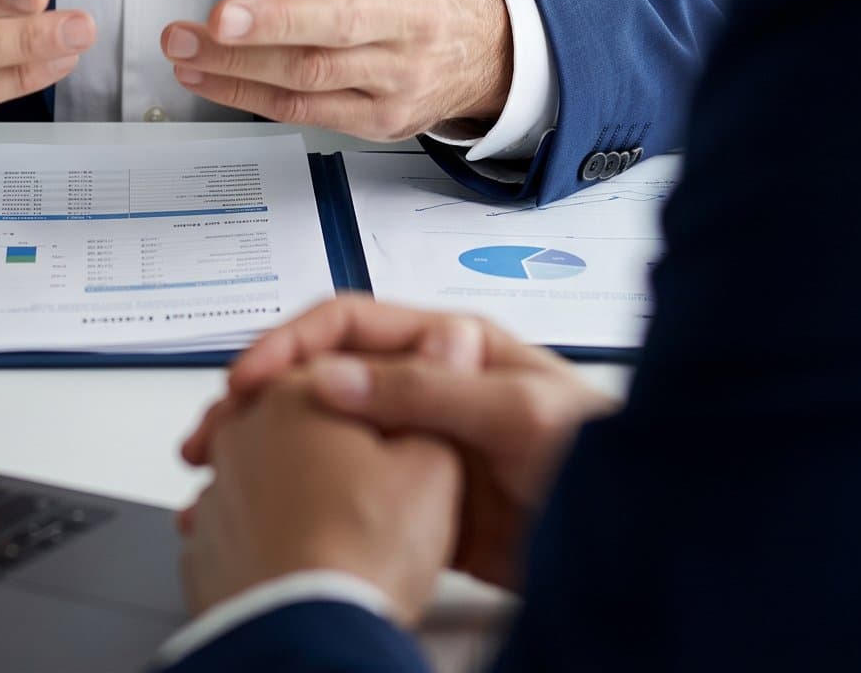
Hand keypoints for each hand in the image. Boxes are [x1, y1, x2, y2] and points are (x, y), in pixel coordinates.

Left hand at [160, 0, 511, 136]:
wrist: (486, 42)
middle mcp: (412, 18)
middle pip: (342, 26)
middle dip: (277, 21)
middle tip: (219, 15)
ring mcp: (395, 72)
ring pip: (314, 75)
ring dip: (241, 63)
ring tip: (181, 42)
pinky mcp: (375, 115)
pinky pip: (305, 111)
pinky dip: (247, 95)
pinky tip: (200, 76)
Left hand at [179, 375, 458, 622]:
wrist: (309, 634)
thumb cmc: (362, 553)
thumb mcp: (430, 466)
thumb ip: (432, 398)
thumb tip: (447, 350)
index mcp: (296, 394)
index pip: (337, 368)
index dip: (375, 396)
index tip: (393, 421)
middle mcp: (244, 431)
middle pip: (293, 414)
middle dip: (327, 438)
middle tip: (366, 474)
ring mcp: (218, 488)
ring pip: (259, 467)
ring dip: (289, 484)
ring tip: (335, 523)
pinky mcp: (207, 542)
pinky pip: (238, 522)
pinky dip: (265, 532)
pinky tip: (299, 553)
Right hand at [187, 298, 615, 592]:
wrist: (646, 536)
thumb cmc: (599, 454)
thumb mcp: (515, 411)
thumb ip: (428, 391)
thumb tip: (337, 379)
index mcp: (448, 345)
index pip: (349, 325)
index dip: (291, 346)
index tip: (247, 380)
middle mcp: (430, 387)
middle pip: (327, 380)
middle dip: (264, 402)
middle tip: (214, 437)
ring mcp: (425, 446)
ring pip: (332, 439)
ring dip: (277, 455)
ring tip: (226, 483)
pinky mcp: (428, 504)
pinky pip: (357, 494)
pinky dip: (312, 505)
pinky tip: (278, 523)